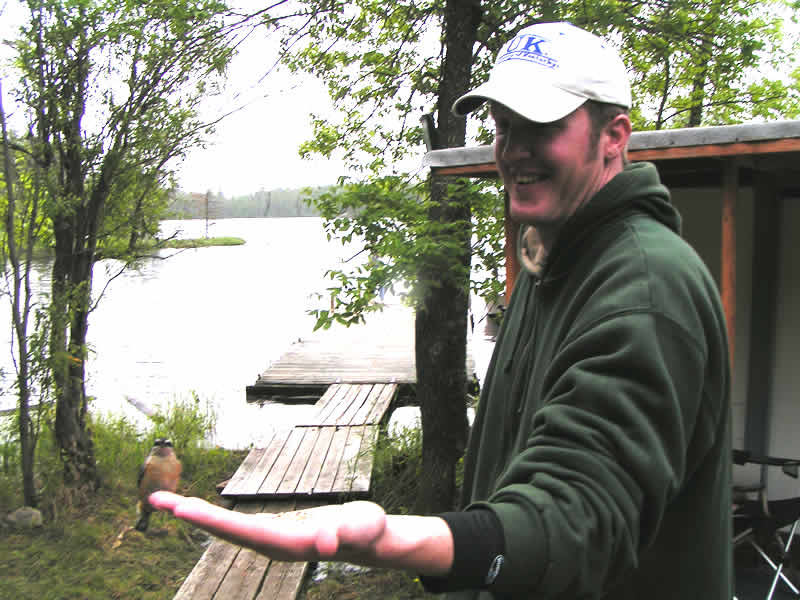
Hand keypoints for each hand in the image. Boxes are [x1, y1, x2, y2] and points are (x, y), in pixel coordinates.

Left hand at [149, 491, 387, 562]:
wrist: (369, 540)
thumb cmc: (367, 532)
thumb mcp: (362, 528)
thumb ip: (345, 534)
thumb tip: (326, 542)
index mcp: (287, 543)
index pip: (243, 531)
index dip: (213, 520)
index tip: (185, 509)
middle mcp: (272, 544)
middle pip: (226, 530)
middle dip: (193, 515)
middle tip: (158, 500)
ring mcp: (270, 539)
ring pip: (226, 527)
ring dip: (196, 514)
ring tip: (165, 501)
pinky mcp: (271, 532)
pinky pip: (234, 523)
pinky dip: (212, 514)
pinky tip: (197, 509)